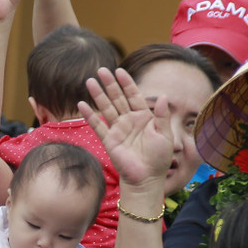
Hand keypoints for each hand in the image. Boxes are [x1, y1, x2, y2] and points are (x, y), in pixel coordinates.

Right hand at [78, 68, 173, 188]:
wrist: (147, 178)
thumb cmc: (159, 158)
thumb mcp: (165, 135)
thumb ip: (162, 116)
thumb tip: (164, 96)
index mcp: (144, 117)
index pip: (133, 95)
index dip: (127, 83)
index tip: (119, 70)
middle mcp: (129, 120)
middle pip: (118, 98)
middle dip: (110, 84)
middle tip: (101, 70)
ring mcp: (118, 129)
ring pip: (106, 108)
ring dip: (98, 95)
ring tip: (90, 81)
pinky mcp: (109, 140)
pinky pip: (97, 126)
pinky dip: (89, 116)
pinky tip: (81, 104)